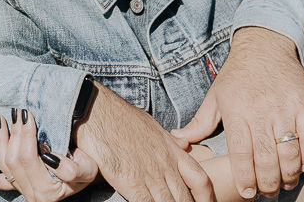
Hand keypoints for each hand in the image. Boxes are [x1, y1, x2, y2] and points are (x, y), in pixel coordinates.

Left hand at [0, 108, 97, 201]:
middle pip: (13, 160)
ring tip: (2, 119)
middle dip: (15, 133)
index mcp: (46, 191)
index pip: (27, 159)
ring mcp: (21, 190)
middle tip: (19, 111)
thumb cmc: (87, 168)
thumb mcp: (87, 168)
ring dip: (0, 140)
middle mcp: (31, 194)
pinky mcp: (16, 186)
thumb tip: (47, 157)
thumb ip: (69, 168)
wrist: (85, 175)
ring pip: (2, 164)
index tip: (28, 114)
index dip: (25, 135)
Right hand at [77, 84, 214, 201]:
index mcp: (171, 149)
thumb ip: (168, 139)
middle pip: (185, 197)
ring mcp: (149, 173)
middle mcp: (164, 163)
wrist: (96, 110)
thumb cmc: (118, 115)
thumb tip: (180, 144)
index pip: (200, 179)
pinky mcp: (131, 181)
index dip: (207, 198)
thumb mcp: (151, 125)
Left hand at [172, 27, 303, 199]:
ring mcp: (284, 107)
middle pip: (265, 156)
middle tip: (267, 193)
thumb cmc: (236, 75)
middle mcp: (260, 111)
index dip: (244, 175)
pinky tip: (302, 165)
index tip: (246, 191)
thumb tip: (177, 140)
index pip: (240, 152)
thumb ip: (199, 123)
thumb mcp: (215, 96)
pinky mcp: (303, 103)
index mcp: (236, 111)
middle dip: (267, 182)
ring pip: (289, 150)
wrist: (263, 46)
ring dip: (289, 173)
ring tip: (284, 184)